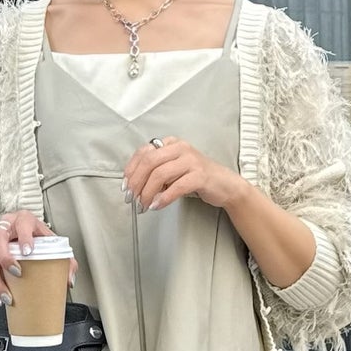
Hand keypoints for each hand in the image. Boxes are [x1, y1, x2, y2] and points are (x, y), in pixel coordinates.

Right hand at [0, 211, 78, 301]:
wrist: (20, 236)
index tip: (28, 252)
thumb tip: (69, 280)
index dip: (24, 236)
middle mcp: (5, 225)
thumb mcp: (52, 245)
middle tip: (16, 273)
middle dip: (4, 257)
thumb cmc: (35, 238)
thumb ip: (65, 262)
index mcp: (24, 220)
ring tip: (5, 293)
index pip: (23, 223)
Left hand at [123, 137, 242, 213]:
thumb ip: (156, 171)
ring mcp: (191, 161)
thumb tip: (134, 185)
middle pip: (149, 162)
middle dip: (136, 182)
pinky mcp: (200, 175)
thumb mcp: (173, 169)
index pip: (144, 152)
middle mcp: (181, 148)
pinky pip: (176, 187)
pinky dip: (164, 198)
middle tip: (132, 198)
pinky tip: (157, 206)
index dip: (131, 170)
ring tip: (144, 205)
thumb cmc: (197, 177)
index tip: (125, 186)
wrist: (224, 185)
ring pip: (160, 174)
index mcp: (172, 144)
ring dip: (148, 192)